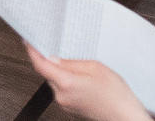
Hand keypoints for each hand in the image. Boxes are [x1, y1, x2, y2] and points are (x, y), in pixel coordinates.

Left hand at [22, 47, 153, 120]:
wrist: (126, 116)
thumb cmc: (116, 95)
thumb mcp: (95, 68)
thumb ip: (71, 62)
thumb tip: (53, 58)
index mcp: (66, 83)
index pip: (40, 65)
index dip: (32, 51)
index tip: (28, 42)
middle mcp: (62, 95)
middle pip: (47, 73)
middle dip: (51, 61)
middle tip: (60, 51)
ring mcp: (65, 103)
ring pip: (55, 81)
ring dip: (60, 72)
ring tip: (80, 69)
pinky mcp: (70, 108)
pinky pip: (62, 90)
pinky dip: (67, 82)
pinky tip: (81, 80)